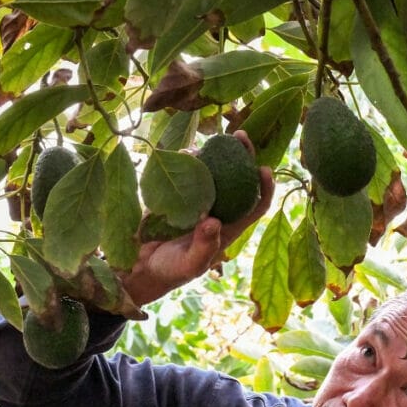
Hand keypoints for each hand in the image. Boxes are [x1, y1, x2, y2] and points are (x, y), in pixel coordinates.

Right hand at [121, 131, 274, 305]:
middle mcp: (219, 210)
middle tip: (239, 136)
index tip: (264, 169)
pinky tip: (187, 150)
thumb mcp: (190, 264)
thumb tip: (213, 221)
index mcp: (230, 227)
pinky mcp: (177, 193)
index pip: (256, 206)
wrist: (142, 266)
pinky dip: (189, 159)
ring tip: (213, 138)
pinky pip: (188, 171)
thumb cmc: (172, 271)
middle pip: (238, 179)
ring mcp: (199, 200)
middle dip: (243, 156)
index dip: (264, 188)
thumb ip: (204, 246)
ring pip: (214, 171)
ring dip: (215, 152)